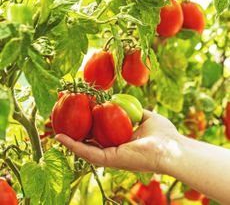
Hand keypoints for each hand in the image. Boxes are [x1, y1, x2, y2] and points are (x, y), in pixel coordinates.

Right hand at [55, 110, 178, 172]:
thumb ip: (135, 111)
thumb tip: (125, 102)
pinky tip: (61, 137)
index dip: (88, 124)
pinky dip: (74, 146)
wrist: (173, 147)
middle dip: (75, 132)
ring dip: (70, 139)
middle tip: (61, 122)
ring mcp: (111, 156)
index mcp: (121, 141)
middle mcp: (114, 150)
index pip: (100, 133)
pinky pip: (89, 153)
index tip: (78, 114)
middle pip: (90, 141)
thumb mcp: (147, 117)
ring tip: (55, 129)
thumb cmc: (164, 134)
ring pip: (85, 148)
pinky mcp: (111, 159)